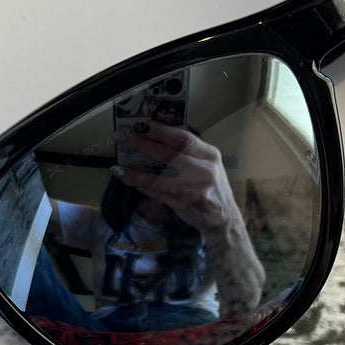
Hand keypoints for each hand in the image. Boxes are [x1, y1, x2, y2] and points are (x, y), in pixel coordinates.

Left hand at [118, 122, 238, 235]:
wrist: (223, 218)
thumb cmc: (213, 186)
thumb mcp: (209, 164)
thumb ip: (190, 152)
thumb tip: (159, 138)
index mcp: (210, 156)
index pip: (184, 139)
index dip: (162, 132)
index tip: (144, 125)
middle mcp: (202, 171)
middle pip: (169, 156)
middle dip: (145, 146)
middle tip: (128, 140)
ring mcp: (192, 189)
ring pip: (158, 178)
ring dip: (137, 173)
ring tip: (121, 169)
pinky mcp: (182, 204)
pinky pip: (158, 193)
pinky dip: (144, 187)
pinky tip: (133, 182)